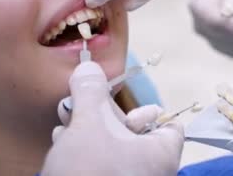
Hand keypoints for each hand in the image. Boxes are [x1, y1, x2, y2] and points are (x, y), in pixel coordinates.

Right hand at [41, 62, 183, 175]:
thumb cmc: (89, 171)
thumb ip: (90, 92)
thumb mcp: (88, 124)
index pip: (171, 125)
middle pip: (134, 133)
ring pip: (112, 150)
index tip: (125, 104)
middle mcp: (152, 172)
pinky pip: (101, 168)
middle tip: (79, 106)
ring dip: (87, 133)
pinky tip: (61, 146)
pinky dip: (84, 155)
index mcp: (162, 154)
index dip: (148, 110)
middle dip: (102, 116)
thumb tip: (89, 67)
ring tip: (63, 124)